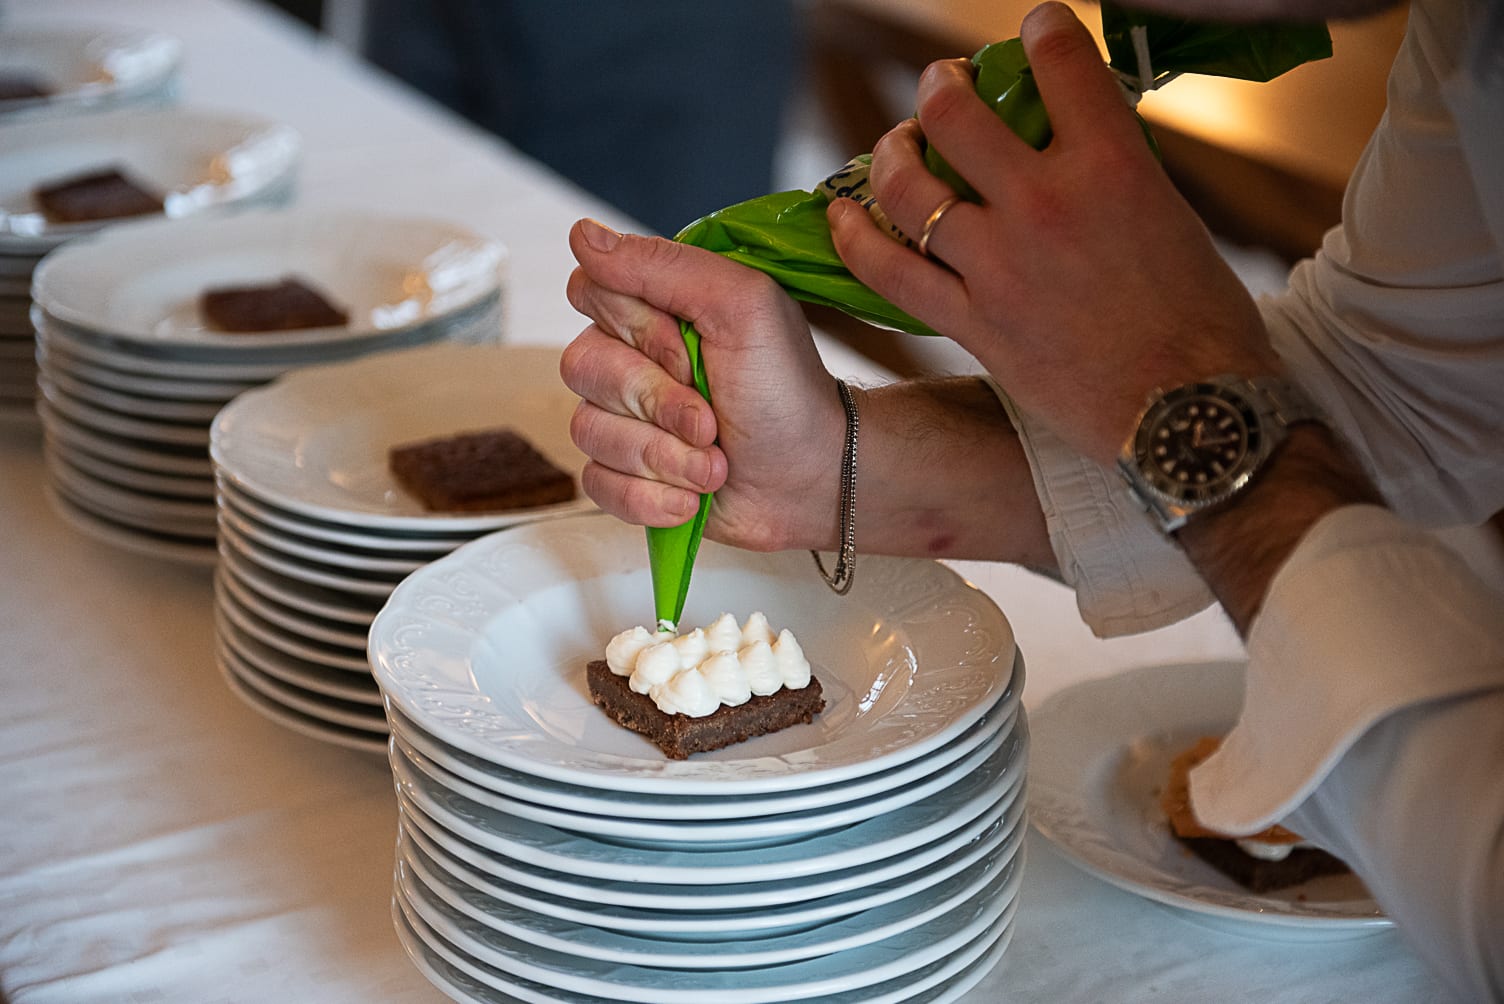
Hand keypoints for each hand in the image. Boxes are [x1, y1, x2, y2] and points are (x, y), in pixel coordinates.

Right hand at [561, 218, 846, 551]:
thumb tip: (581, 235)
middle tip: (713, 419)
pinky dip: (651, 497)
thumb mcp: (741, 305)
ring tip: (716, 466)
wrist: (814, 477)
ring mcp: (623, 420)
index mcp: (654, 308)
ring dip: (664, 456)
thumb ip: (663, 265)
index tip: (691, 349)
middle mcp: (629, 359)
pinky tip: (692, 498)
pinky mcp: (625, 477)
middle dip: (657, 402)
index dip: (637, 329)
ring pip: (588, 431)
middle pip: (582, 365)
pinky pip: (597, 485)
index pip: (589, 292)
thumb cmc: (785, 388)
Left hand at [827, 1, 1282, 463]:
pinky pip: (890, 272)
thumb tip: (1072, 146)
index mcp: (1112, 165)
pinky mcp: (973, 323)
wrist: (1186, 415)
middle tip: (941, 88)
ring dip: (892, 153)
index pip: (1060, 62)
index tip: (1033, 30)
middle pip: (956, 115)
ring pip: (909, 187)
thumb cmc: (1200, 321)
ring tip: (896, 144)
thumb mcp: (1170, 217)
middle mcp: (1046, 203)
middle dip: (939, 87)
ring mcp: (1000, 265)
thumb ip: (1111, 173)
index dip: (1040, 31)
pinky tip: (842, 216)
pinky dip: (857, 237)